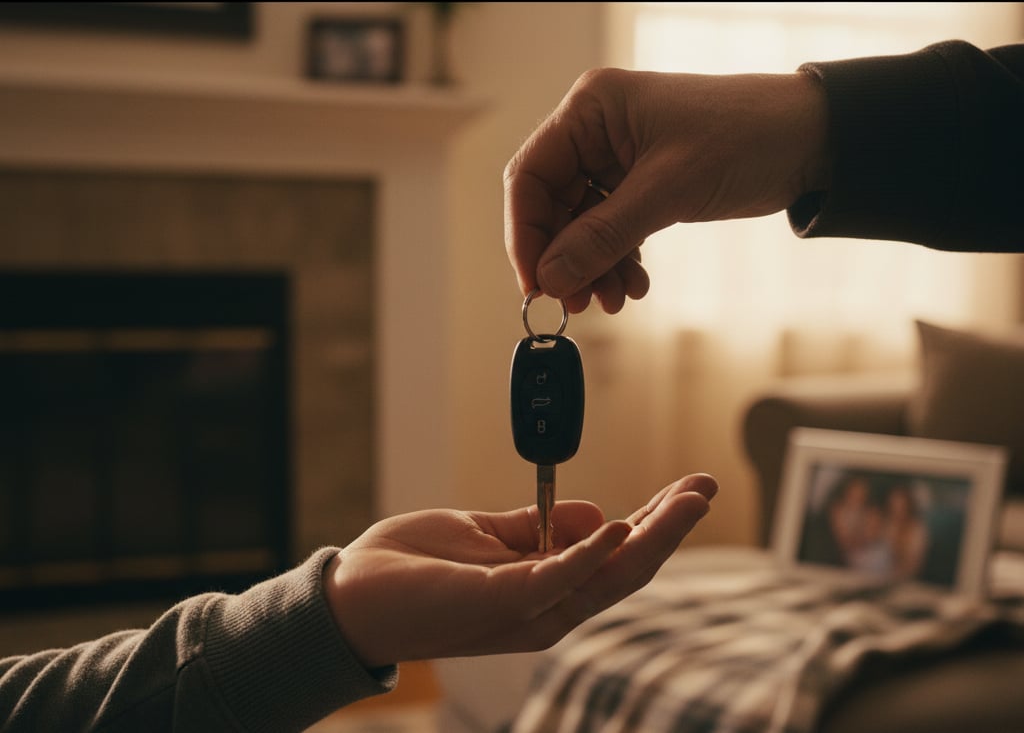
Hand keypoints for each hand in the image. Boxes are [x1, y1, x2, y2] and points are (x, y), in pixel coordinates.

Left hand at [324, 473, 716, 667]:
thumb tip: (596, 514)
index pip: (614, 555)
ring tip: (685, 500)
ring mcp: (527, 609)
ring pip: (607, 576)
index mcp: (544, 587)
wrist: (351, 596)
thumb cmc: (414, 567)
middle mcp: (546, 606)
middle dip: (669, 528)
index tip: (687, 490)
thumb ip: (539, 528)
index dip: (655, 522)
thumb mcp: (485, 535)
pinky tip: (620, 524)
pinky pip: (558, 579)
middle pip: (625, 568)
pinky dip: (591, 552)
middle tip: (705, 488)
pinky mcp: (501, 602)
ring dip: (651, 536)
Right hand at [503, 68, 829, 313]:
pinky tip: (635, 284)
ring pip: (582, 224)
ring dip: (593, 266)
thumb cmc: (745, 137)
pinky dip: (618, 260)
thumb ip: (603, 236)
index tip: (537, 283)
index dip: (527, 235)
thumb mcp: (668, 190)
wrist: (812, 140)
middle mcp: (596, 131)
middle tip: (578, 302)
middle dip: (566, 258)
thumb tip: (551, 278)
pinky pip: (611, 229)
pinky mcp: (641, 184)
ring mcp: (618, 158)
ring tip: (616, 300)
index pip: (531, 177)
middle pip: (552, 206)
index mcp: (590, 110)